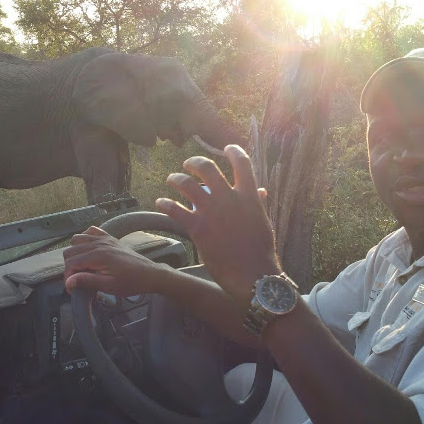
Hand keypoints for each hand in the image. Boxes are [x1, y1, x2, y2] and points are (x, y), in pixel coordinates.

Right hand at [63, 226, 167, 295]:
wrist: (149, 274)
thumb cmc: (131, 282)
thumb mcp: (109, 285)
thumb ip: (87, 281)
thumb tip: (68, 282)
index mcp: (98, 256)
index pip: (71, 263)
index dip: (68, 277)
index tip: (72, 289)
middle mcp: (99, 243)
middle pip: (70, 250)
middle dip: (70, 266)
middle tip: (78, 279)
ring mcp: (104, 238)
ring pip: (77, 239)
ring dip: (75, 253)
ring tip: (83, 266)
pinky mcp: (109, 237)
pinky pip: (91, 231)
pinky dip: (85, 240)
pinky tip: (90, 252)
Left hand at [155, 145, 281, 306]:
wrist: (253, 275)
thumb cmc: (261, 251)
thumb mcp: (263, 222)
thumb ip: (258, 203)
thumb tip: (261, 191)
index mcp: (248, 196)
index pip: (242, 163)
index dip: (234, 151)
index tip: (227, 148)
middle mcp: (229, 198)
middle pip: (207, 167)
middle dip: (194, 162)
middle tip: (187, 165)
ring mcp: (212, 211)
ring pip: (187, 184)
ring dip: (176, 179)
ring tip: (171, 180)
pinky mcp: (198, 227)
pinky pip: (175, 210)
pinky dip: (165, 204)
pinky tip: (160, 203)